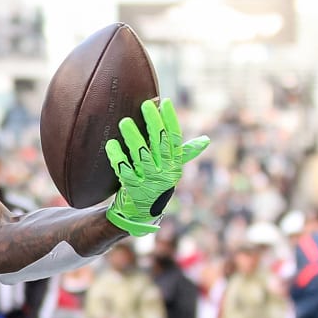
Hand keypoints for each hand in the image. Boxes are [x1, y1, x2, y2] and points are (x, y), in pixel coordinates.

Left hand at [103, 99, 209, 236]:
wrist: (140, 214)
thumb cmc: (156, 186)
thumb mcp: (171, 171)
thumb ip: (183, 154)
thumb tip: (206, 140)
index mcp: (174, 165)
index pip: (175, 138)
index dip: (170, 120)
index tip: (165, 102)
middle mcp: (165, 172)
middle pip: (160, 143)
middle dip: (153, 123)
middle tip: (145, 105)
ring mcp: (149, 181)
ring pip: (142, 156)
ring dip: (133, 138)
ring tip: (124, 121)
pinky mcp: (133, 189)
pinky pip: (124, 170)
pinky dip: (117, 157)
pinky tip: (111, 144)